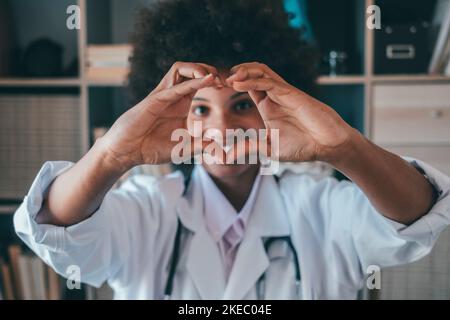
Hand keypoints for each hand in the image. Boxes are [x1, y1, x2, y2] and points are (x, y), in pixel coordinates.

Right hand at [100, 62, 219, 168]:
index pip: (199, 82)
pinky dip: (191, 83)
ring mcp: (163, 96)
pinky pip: (174, 87)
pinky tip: (206, 80)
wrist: (127, 152)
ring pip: (180, 69)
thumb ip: (201, 145)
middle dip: (209, 69)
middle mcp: (173, 96)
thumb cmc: (151, 148)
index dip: (214, 81)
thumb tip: (219, 146)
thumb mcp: (183, 148)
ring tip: (213, 76)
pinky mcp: (154, 100)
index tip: (229, 88)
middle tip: (225, 81)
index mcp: (181, 103)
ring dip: (198, 68)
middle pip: (191, 70)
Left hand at [226, 62, 355, 162]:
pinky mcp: (291, 94)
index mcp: (267, 105)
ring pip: (260, 72)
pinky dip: (252, 81)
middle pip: (252, 73)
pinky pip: (269, 82)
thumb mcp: (268, 148)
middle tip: (217, 79)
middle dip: (234, 72)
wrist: (327, 146)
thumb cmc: (302, 146)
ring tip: (228, 78)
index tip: (214, 87)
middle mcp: (274, 95)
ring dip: (242, 71)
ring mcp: (283, 93)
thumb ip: (247, 148)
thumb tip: (225, 157)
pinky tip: (237, 83)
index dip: (231, 83)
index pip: (246, 86)